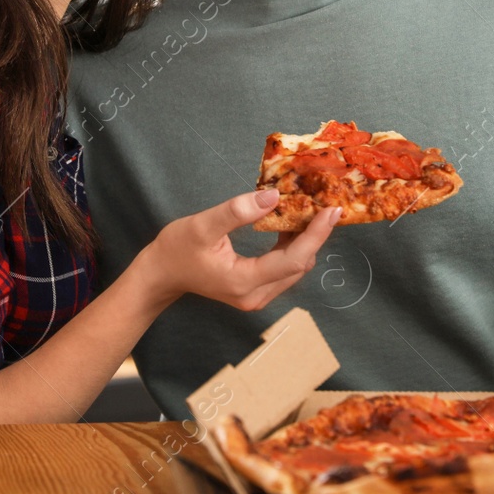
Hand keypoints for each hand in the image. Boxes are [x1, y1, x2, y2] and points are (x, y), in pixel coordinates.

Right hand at [132, 189, 338, 313]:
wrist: (161, 275)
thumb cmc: (176, 249)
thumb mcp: (203, 225)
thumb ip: (237, 211)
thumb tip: (274, 197)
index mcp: (244, 281)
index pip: (294, 259)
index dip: (316, 234)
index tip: (332, 211)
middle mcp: (255, 295)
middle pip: (299, 265)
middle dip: (314, 235)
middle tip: (324, 204)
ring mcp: (256, 296)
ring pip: (295, 269)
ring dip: (305, 241)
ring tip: (309, 211)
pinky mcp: (255, 291)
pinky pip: (284, 270)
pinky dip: (292, 247)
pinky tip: (289, 225)